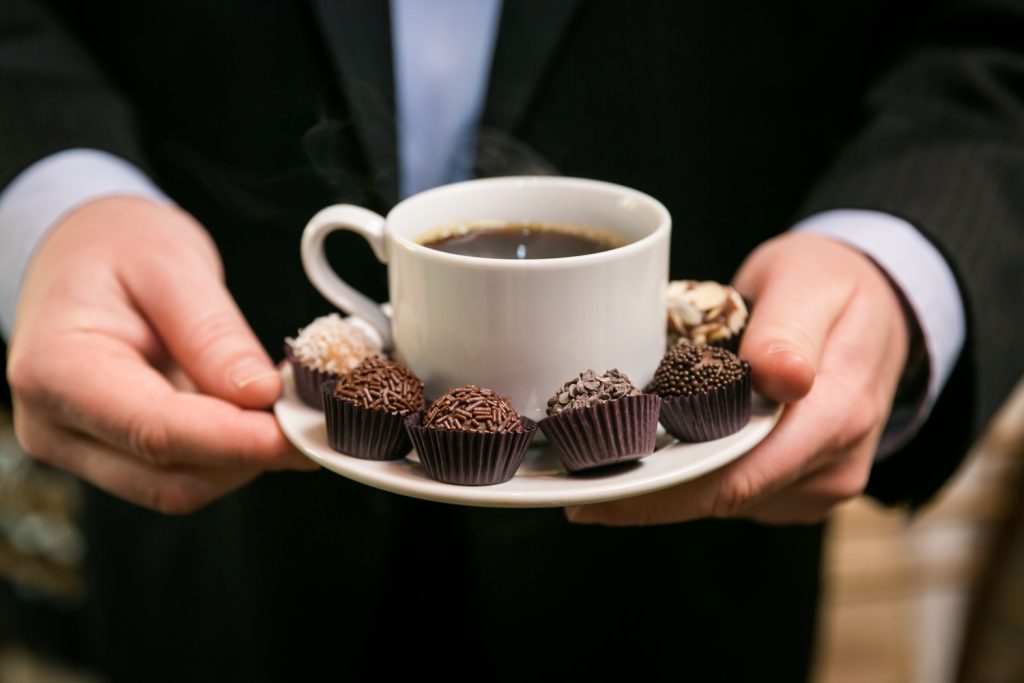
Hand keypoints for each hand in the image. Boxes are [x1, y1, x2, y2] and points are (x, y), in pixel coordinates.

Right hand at [6, 196, 316, 514]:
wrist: (80, 248)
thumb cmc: (117, 244)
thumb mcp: (172, 265)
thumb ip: (212, 333)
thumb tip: (260, 393)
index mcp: (56, 369)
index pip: (155, 431)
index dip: (235, 441)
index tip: (297, 432)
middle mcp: (56, 424)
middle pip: (169, 477)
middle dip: (249, 455)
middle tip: (312, 417)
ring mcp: (80, 446)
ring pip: (180, 486)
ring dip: (244, 458)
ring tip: (287, 406)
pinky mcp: (112, 453)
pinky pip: (180, 471)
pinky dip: (230, 451)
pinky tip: (258, 413)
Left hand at [565, 232, 909, 525]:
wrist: (881, 306)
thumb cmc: (832, 286)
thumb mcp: (811, 281)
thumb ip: (792, 328)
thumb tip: (780, 377)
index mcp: (837, 414)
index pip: (737, 476)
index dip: (662, 493)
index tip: (598, 492)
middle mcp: (833, 464)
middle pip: (723, 498)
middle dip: (647, 494)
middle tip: (577, 483)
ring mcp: (820, 481)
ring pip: (726, 499)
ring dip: (667, 485)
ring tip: (605, 460)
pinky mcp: (803, 484)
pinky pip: (739, 490)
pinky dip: (694, 474)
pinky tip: (654, 453)